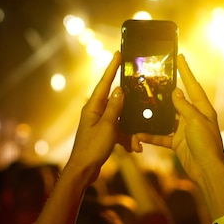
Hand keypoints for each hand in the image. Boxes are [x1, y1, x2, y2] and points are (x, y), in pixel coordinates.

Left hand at [66, 52, 133, 182]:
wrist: (83, 170)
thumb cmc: (92, 148)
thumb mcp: (107, 126)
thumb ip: (115, 107)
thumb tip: (119, 89)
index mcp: (93, 107)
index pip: (105, 82)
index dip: (112, 67)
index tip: (118, 53)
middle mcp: (95, 112)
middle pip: (116, 101)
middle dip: (130, 107)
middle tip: (140, 94)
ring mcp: (99, 123)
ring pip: (121, 119)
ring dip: (130, 131)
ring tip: (137, 144)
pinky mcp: (103, 134)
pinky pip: (119, 131)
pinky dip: (127, 139)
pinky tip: (133, 149)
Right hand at [136, 54, 223, 182]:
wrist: (206, 170)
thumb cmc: (206, 144)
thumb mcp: (195, 121)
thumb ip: (184, 106)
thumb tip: (176, 91)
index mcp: (203, 109)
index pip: (193, 86)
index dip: (186, 71)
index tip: (180, 57)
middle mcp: (194, 118)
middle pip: (178, 101)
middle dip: (166, 92)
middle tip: (154, 80)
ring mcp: (185, 130)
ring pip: (167, 119)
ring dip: (155, 115)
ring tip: (141, 105)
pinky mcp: (178, 143)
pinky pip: (162, 136)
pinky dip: (152, 136)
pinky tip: (139, 133)